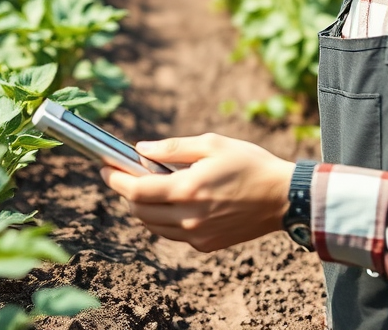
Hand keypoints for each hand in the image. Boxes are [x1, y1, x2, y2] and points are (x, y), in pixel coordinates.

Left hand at [100, 133, 293, 251]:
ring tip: (147, 186)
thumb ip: (172, 148)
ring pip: (152, 226)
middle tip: (123, 173)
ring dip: (142, 207)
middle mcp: (187, 217)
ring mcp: (196, 235)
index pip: (135, 190)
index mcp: (186, 189)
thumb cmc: (249, 163)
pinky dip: (162, 219)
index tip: (104, 166)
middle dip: (125, 192)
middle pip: (138, 210)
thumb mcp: (211, 144)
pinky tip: (172, 201)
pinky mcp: (205, 245)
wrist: (283, 197)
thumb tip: (140, 149)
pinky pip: (172, 234)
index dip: (115, 178)